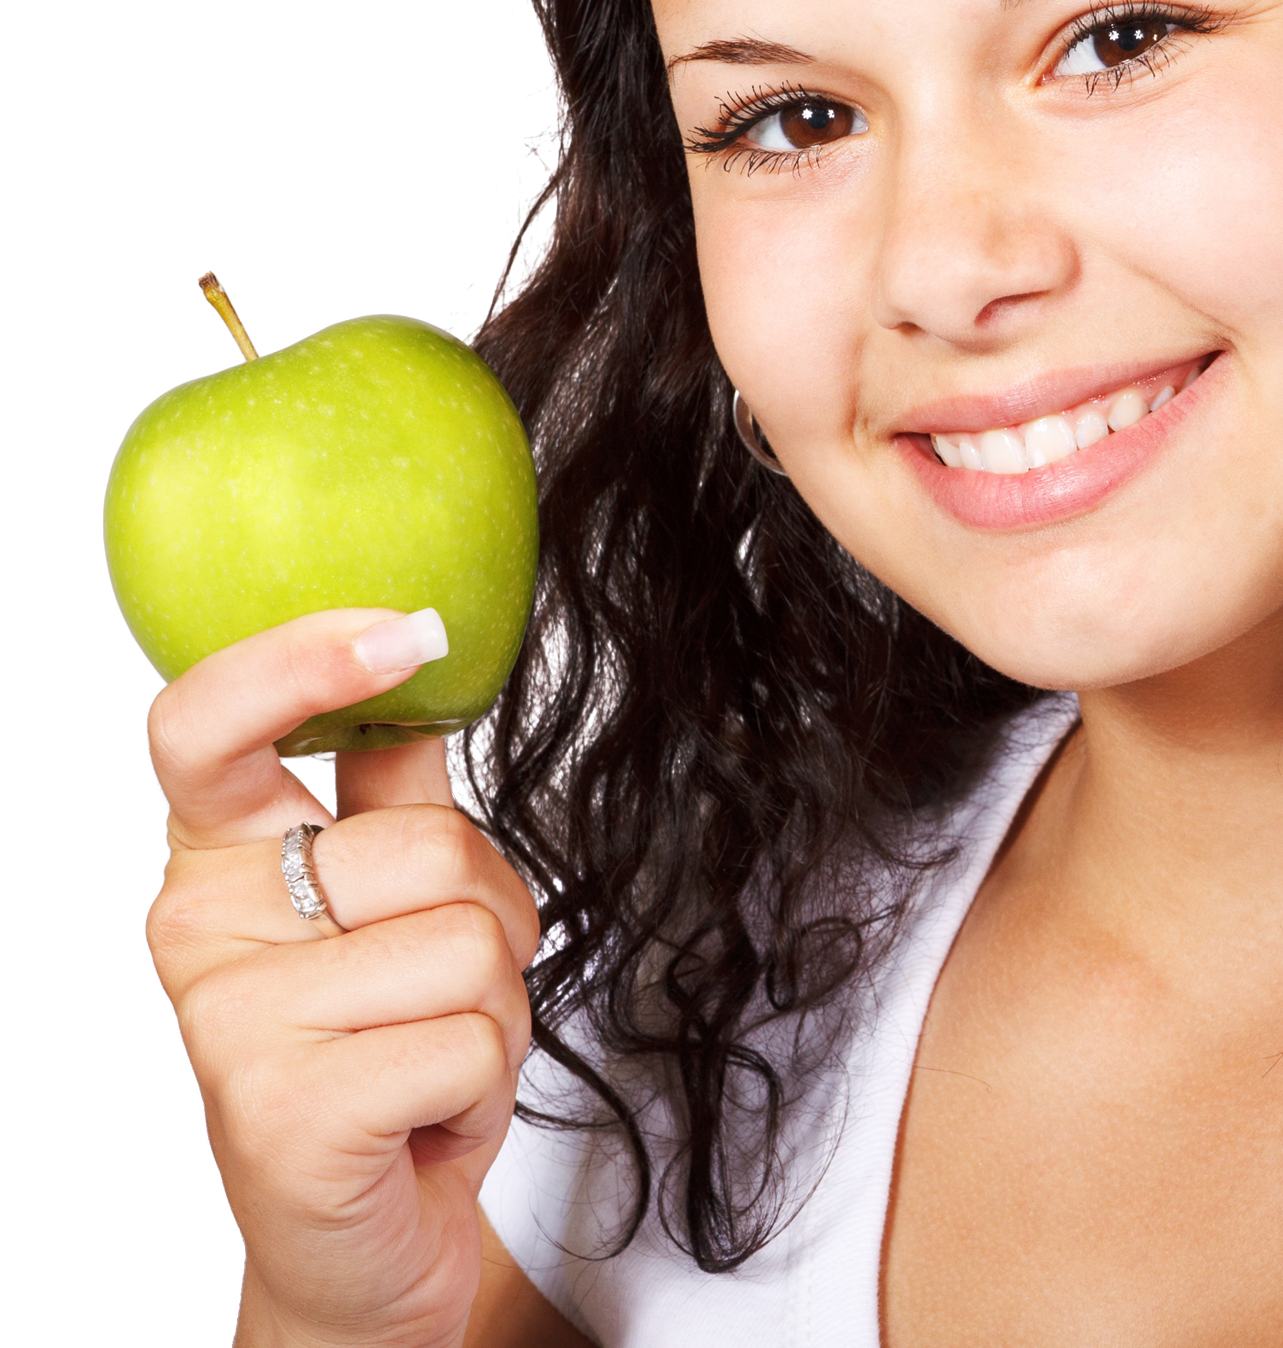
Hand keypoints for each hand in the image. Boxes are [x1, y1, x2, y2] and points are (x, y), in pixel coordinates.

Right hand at [143, 608, 541, 1347]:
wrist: (372, 1241)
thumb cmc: (394, 1061)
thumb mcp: (398, 908)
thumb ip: (395, 794)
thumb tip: (420, 661)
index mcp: (221, 863)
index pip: (208, 727)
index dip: (303, 660)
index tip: (404, 630)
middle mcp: (201, 931)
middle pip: (430, 843)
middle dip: (487, 922)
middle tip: (436, 1001)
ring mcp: (233, 1023)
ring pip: (468, 940)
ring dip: (493, 1010)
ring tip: (428, 1062)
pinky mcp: (288, 1106)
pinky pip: (472, 1036)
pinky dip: (483, 1084)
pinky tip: (420, 1121)